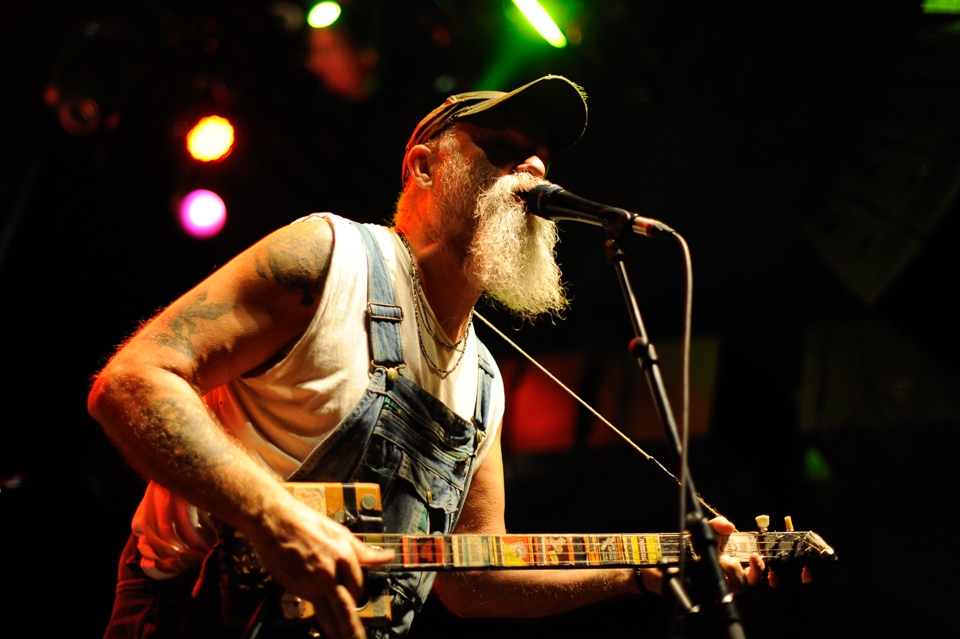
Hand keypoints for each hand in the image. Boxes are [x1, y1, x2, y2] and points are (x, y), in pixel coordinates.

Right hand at [244, 495, 393, 638]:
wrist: (274, 521)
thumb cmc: (305, 522)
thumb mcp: (339, 532)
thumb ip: (363, 551)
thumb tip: (386, 557)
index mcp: (345, 555)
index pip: (358, 584)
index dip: (357, 591)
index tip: (355, 595)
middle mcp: (331, 571)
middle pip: (348, 604)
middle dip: (353, 623)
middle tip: (358, 636)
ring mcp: (313, 582)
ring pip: (331, 612)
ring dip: (339, 629)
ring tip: (347, 638)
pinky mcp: (297, 588)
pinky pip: (314, 608)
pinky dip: (323, 620)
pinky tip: (328, 630)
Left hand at [634, 516, 766, 597]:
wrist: (660, 559)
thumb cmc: (685, 547)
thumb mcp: (701, 531)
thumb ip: (716, 525)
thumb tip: (729, 526)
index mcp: (729, 566)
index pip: (752, 574)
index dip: (758, 568)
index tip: (754, 556)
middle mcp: (723, 580)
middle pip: (743, 583)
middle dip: (736, 569)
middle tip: (725, 559)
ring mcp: (712, 589)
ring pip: (730, 590)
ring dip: (724, 573)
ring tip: (714, 563)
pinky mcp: (701, 595)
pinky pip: (712, 593)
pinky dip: (709, 579)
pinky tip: (701, 571)